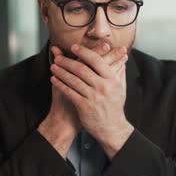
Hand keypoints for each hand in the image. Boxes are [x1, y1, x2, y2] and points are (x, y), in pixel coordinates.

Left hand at [50, 44, 133, 159]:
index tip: (73, 47)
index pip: (97, 61)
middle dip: (67, 62)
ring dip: (61, 72)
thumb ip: (119, 72)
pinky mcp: (84, 106)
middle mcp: (103, 87)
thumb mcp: (121, 88)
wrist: (112, 128)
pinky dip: (61, 85)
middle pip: (82, 69)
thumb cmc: (115, 106)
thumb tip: (121, 58)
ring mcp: (93, 97)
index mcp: (112, 79)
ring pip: (74, 80)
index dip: (84, 52)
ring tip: (53, 67)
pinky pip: (70, 92)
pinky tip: (54, 80)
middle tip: (58, 57)